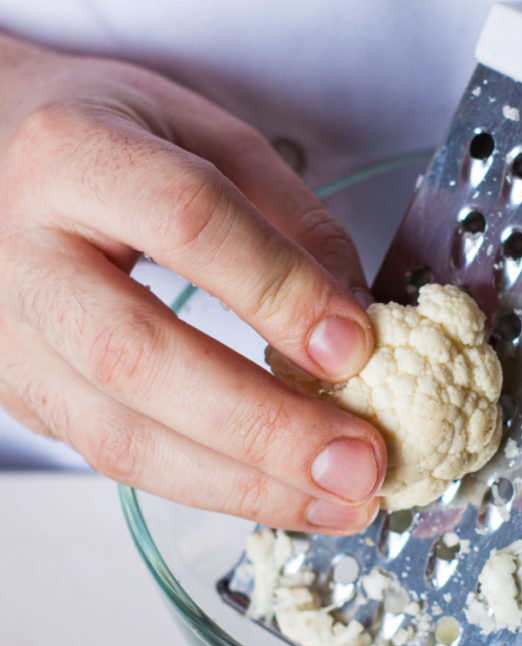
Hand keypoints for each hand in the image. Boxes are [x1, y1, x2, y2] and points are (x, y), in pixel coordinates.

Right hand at [0, 34, 386, 532]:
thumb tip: (360, 326)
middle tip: (359, 466)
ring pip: (119, 435)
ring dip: (244, 486)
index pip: (187, 223)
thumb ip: (293, 223)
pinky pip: (117, 458)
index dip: (279, 290)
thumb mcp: (214, 140)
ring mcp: (7, 337)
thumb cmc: (117, 141)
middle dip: (264, 427)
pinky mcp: (21, 394)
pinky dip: (210, 486)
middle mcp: (20, 252)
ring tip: (338, 504)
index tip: (358, 348)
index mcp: (75, 155)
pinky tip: (281, 495)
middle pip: (139, 357)